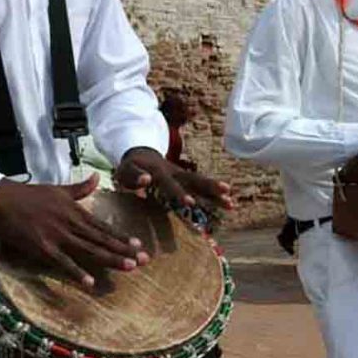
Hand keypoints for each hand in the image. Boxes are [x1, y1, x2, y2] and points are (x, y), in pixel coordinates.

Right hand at [0, 173, 146, 288]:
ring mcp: (58, 236)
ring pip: (89, 250)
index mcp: (76, 211)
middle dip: (123, 250)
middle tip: (144, 261)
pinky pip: (63, 263)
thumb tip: (95, 177)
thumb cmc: (31, 195)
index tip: (138, 245)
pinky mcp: (43, 248)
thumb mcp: (59, 190)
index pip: (103, 227)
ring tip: (129, 267)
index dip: (121, 237)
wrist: (3, 200)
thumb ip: (80, 188)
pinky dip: (77, 272)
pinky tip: (91, 282)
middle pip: (102, 240)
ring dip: (110, 259)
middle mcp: (71, 224)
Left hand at [113, 147, 233, 211]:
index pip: (171, 184)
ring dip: (216, 192)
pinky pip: (202, 188)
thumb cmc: (130, 166)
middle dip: (210, 187)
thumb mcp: (126, 170)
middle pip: (195, 179)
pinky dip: (214, 196)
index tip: (190, 203)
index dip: (180, 193)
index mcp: (160, 172)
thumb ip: (134, 176)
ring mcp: (182, 176)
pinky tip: (228, 203)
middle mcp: (175, 173)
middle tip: (226, 193)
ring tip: (231, 203)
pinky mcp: (186, 181)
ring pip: (202, 183)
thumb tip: (146, 180)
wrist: (141, 153)